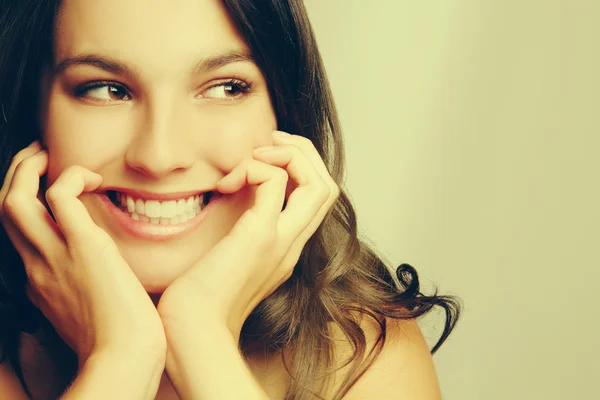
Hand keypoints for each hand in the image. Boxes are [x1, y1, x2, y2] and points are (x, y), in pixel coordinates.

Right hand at [0, 141, 165, 365]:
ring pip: (14, 200)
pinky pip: (60, 196)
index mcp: (38, 281)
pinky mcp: (83, 245)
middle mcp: (36, 266)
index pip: (17, 234)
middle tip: (38, 157)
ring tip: (50, 155)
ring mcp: (54, 256)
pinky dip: (71, 176)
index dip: (26, 205)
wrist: (125, 355)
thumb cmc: (117, 337)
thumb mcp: (84, 311)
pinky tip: (93, 178)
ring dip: (28, 169)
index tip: (45, 189)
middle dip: (15, 176)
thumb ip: (79, 289)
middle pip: (4, 211)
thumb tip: (96, 274)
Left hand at [156, 130, 339, 338]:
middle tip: (271, 142)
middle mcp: (292, 245)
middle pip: (329, 187)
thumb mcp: (228, 263)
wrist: (191, 332)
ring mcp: (281, 241)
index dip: (301, 169)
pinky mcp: (259, 237)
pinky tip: (228, 182)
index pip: (318, 200)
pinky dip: (258, 167)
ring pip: (320, 184)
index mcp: (286, 249)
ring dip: (291, 155)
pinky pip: (275, 183)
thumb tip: (229, 204)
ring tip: (257, 153)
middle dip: (304, 153)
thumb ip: (239, 237)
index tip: (266, 158)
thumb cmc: (200, 300)